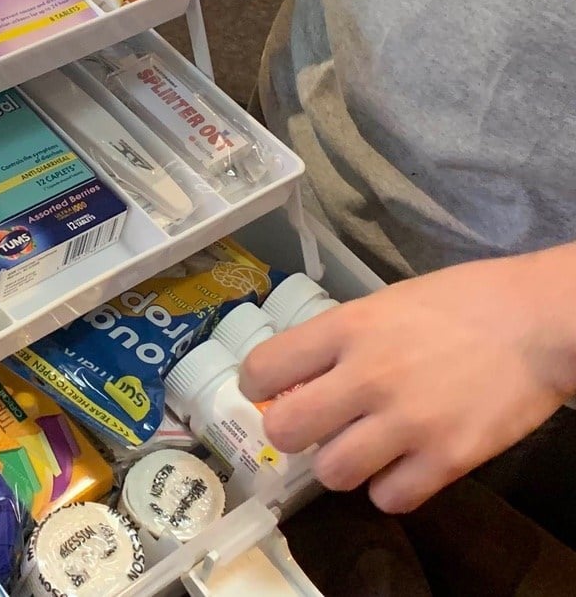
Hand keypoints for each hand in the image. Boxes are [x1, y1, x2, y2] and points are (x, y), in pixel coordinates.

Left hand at [239, 244, 575, 512]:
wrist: (544, 322)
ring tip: (366, 447)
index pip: (261, 369)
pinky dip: (392, 487)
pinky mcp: (447, 458)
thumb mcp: (385, 304)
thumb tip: (296, 378)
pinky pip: (390, 498)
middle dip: (291, 433)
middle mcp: (367, 376)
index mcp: (347, 328)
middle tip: (315, 427)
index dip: (258, 386)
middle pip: (284, 430)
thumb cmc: (464, 303)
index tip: (272, 391)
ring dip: (343, 465)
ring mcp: (408, 421)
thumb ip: (339, 340)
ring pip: (332, 473)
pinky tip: (405, 465)